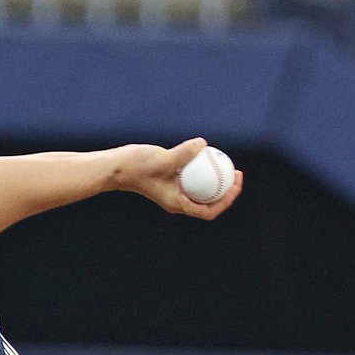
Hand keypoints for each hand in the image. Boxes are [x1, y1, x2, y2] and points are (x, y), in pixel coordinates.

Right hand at [116, 138, 242, 219]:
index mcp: (177, 204)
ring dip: (216, 178)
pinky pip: (194, 176)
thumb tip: (203, 144)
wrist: (118, 167)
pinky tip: (208, 152)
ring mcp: (175, 190)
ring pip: (202, 188)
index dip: (226, 200)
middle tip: (236, 172)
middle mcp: (178, 200)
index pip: (209, 211)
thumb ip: (184, 153)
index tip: (233, 184)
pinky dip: (203, 168)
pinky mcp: (172, 180)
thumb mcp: (162, 159)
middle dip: (226, 190)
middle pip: (210, 201)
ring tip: (226, 163)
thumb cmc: (136, 167)